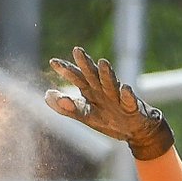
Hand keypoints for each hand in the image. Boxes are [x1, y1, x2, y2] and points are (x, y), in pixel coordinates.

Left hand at [44, 47, 173, 160]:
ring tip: (103, 62)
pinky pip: (129, 100)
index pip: (77, 78)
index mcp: (91, 91)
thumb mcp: (86, 116)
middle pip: (93, 75)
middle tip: (77, 50)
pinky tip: (125, 88)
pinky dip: (127, 95)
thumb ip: (66, 107)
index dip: (66, 70)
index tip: (53, 62)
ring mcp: (118, 97)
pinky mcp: (132, 107)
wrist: (135, 130)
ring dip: (107, 74)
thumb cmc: (109, 120)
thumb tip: (46, 95)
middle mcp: (103, 90)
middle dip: (86, 64)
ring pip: (111, 84)